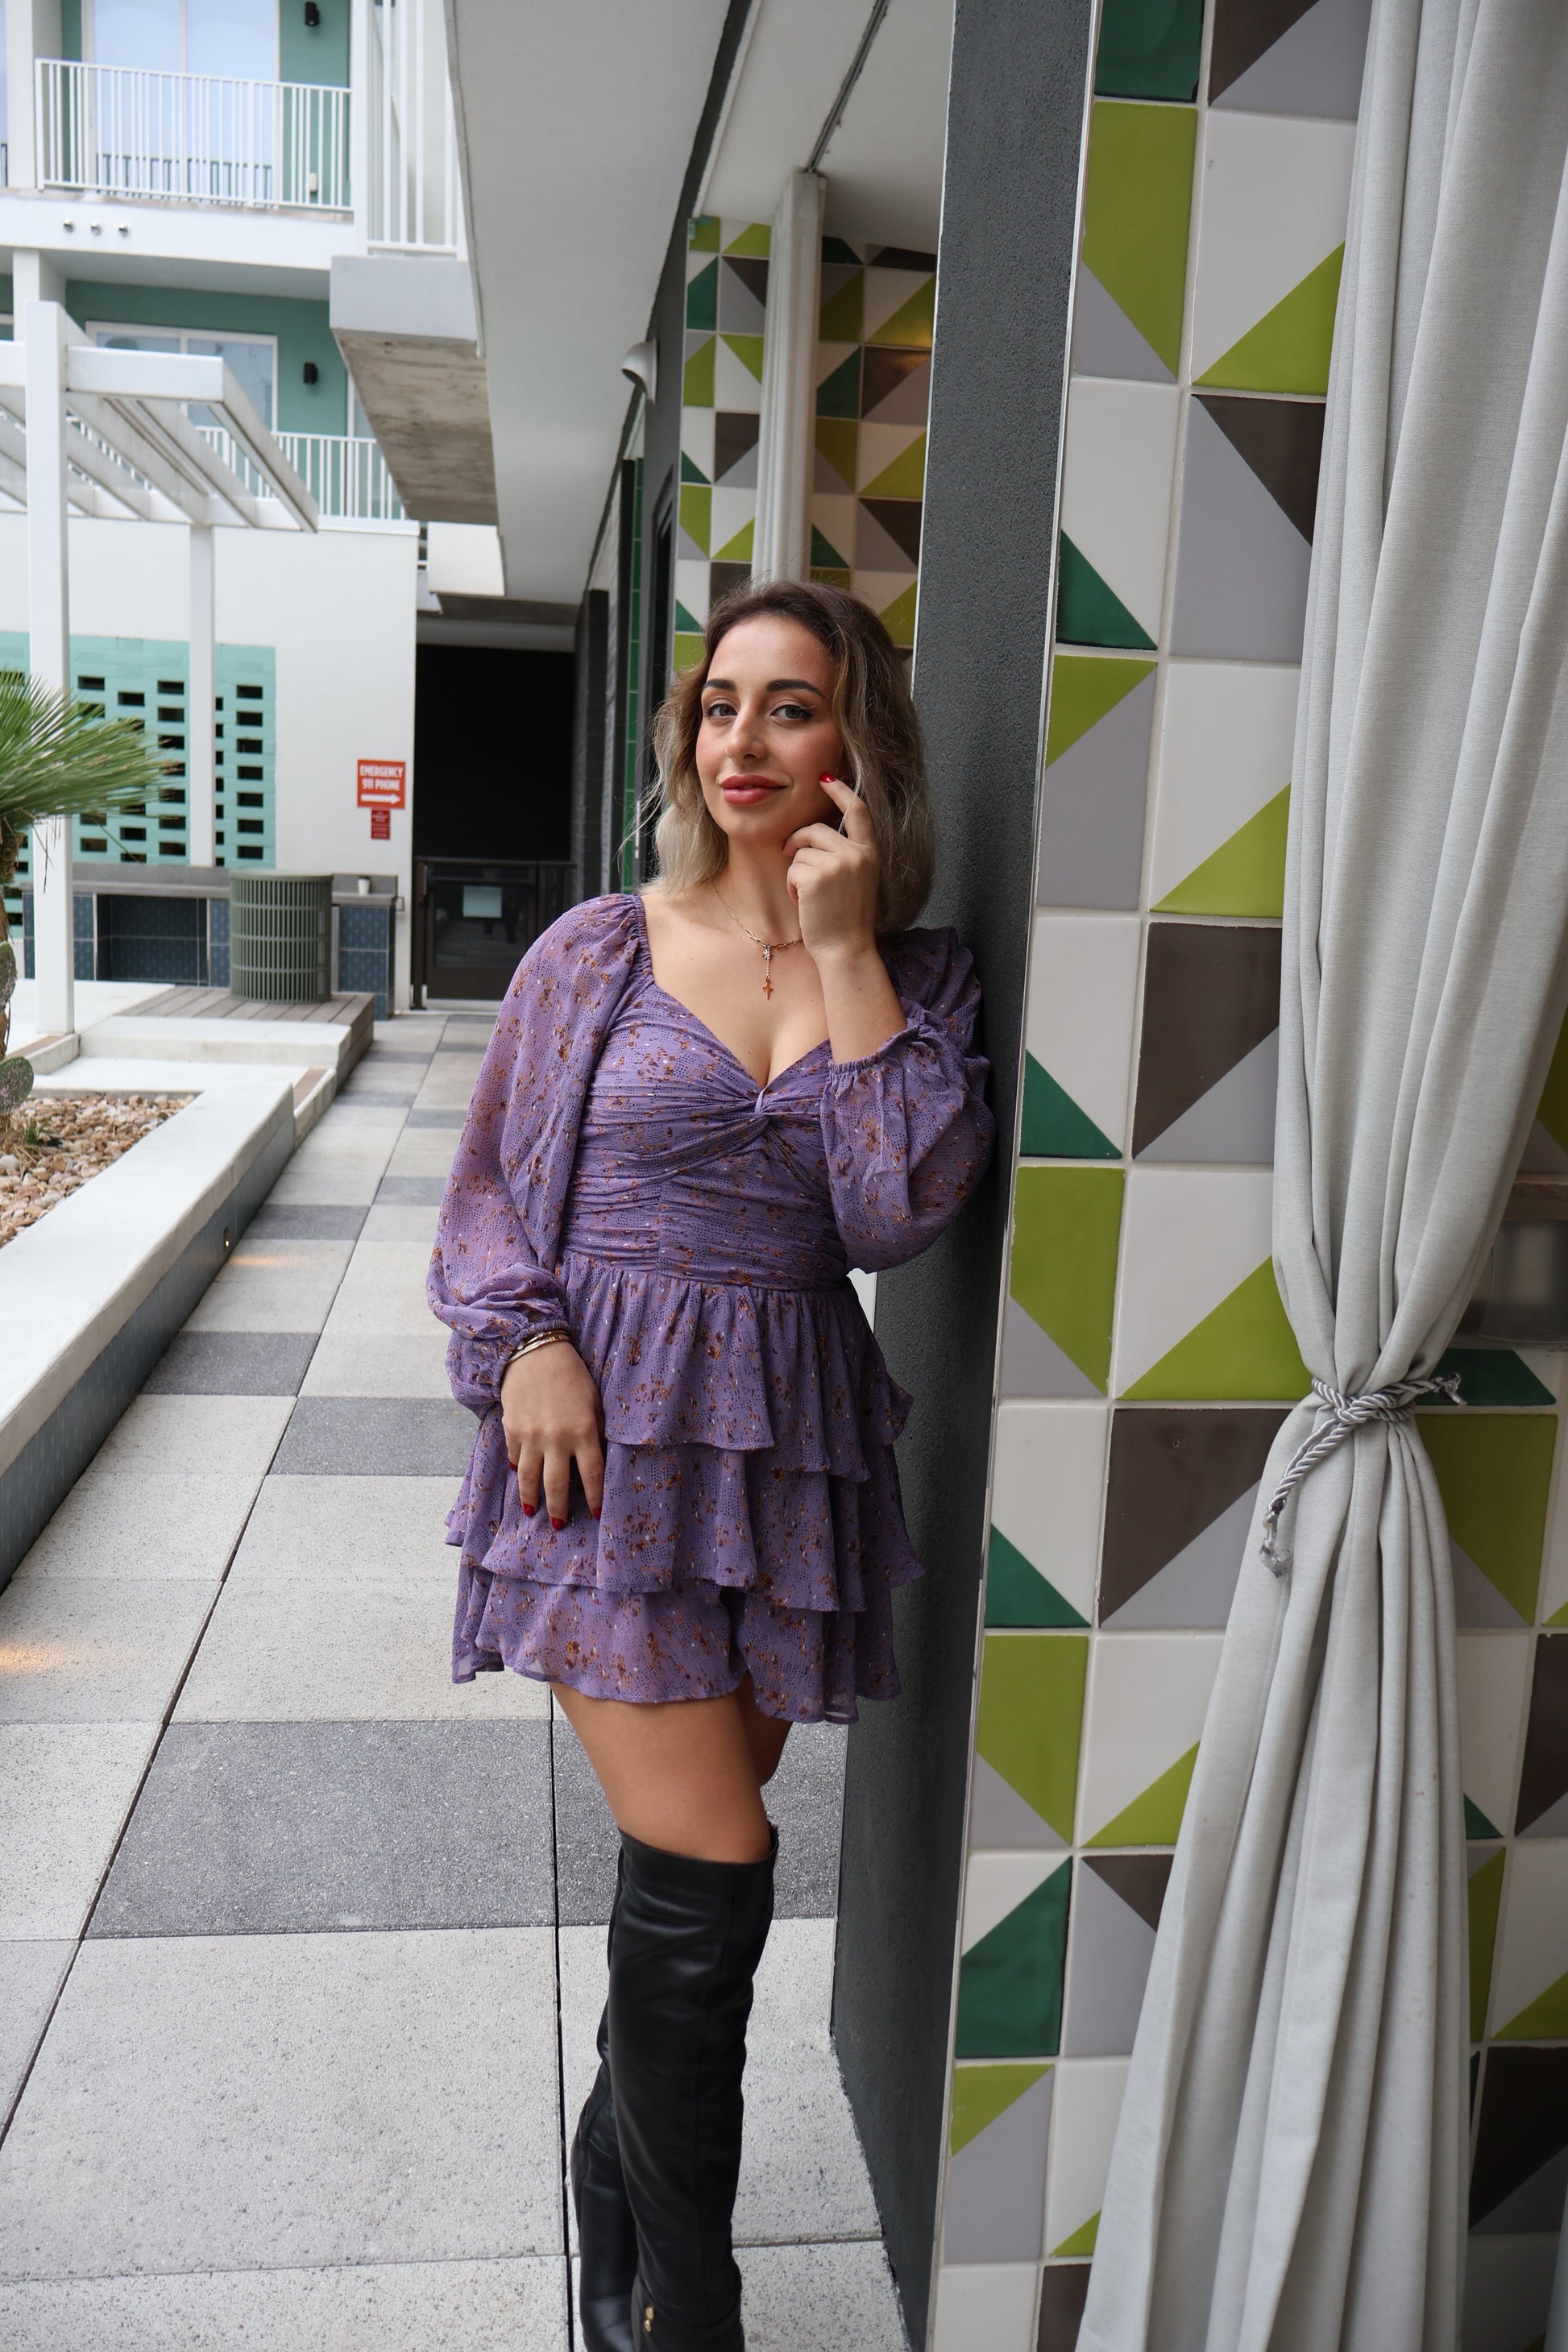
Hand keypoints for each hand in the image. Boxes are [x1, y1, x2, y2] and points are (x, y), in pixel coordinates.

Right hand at [500, 1341, 604, 1526]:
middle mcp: (556, 1438)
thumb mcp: (594, 1402)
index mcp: (583, 1431)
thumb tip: (595, 1459)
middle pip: (557, 1486)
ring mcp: (531, 1436)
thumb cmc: (572, 1375)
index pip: (592, 1475)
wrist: (535, 1351)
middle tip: (559, 1526)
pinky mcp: (512, 1430)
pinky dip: (519, 1469)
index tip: (596, 1513)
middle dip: (559, 1510)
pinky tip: (521, 1477)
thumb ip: (595, 1431)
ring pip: (530, 1479)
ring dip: (532, 1499)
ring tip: (534, 1513)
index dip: (595, 1498)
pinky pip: (516, 1458)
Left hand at [785, 774, 879, 963]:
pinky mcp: (817, 876)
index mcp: (870, 853)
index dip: (840, 792)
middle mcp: (857, 854)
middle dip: (798, 844)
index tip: (826, 779)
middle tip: (797, 868)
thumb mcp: (857, 881)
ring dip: (797, 873)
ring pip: (800, 851)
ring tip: (811, 897)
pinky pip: (792, 869)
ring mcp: (838, 864)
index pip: (857, 811)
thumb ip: (845, 855)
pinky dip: (792, 887)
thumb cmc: (847, 920)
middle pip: (815, 830)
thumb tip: (814, 832)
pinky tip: (804, 903)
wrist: (847, 950)